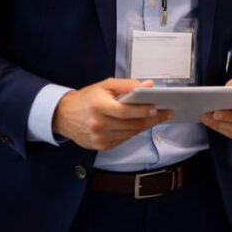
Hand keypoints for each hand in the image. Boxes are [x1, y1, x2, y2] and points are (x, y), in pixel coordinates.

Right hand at [53, 78, 171, 150]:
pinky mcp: (100, 146)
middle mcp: (98, 124)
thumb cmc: (87, 98)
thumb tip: (149, 85)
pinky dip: (134, 132)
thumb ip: (128, 85)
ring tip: (159, 118)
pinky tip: (142, 125)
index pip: (125, 111)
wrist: (63, 116)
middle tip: (167, 113)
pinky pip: (123, 139)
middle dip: (152, 119)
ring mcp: (99, 137)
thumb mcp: (105, 85)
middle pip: (131, 124)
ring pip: (129, 133)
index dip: (142, 110)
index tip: (157, 107)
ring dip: (146, 126)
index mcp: (99, 106)